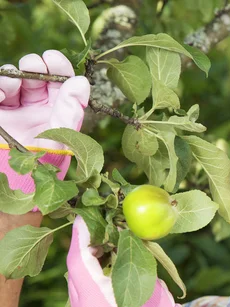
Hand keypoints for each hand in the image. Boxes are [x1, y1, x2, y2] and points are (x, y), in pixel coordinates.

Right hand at [0, 50, 89, 192]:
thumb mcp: (57, 142)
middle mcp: (36, 109)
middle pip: (38, 77)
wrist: (7, 186)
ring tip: (11, 87)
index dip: (59, 68)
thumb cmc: (38, 170)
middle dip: (36, 66)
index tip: (54, 59)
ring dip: (13, 76)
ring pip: (14, 79)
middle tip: (35, 65)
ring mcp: (13, 109)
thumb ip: (69, 112)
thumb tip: (82, 82)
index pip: (62, 85)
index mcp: (58, 114)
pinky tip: (0, 95)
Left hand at [66, 216, 193, 306]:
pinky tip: (105, 266)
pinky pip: (82, 292)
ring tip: (105, 244)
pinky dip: (90, 276)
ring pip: (76, 281)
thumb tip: (123, 236)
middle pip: (74, 270)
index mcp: (96, 301)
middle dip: (84, 246)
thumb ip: (130, 260)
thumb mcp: (148, 284)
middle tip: (100, 228)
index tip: (85, 217)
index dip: (80, 236)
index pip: (78, 261)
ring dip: (87, 261)